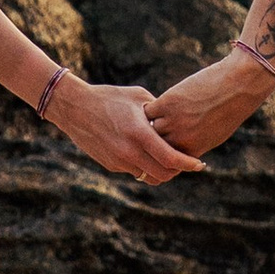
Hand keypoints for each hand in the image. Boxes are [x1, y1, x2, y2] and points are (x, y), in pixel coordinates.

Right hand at [50, 74, 202, 185]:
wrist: (74, 107)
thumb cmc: (109, 97)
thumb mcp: (138, 98)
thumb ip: (159, 112)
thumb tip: (179, 120)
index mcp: (139, 133)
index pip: (171, 158)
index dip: (188, 164)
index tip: (200, 164)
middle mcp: (129, 151)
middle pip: (163, 174)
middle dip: (178, 171)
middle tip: (187, 163)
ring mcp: (118, 161)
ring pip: (149, 176)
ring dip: (161, 171)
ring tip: (168, 159)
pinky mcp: (110, 165)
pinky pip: (134, 171)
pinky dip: (144, 166)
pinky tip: (146, 153)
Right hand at [144, 47, 274, 159]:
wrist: (237, 87)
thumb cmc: (229, 109)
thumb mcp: (214, 134)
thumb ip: (195, 144)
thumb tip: (179, 148)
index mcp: (193, 150)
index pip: (168, 158)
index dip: (164, 151)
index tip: (160, 144)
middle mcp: (180, 140)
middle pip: (156, 145)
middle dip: (154, 138)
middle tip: (150, 130)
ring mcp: (173, 122)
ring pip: (150, 127)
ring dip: (149, 123)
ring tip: (150, 116)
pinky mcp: (167, 104)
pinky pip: (150, 110)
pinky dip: (151, 108)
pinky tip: (155, 103)